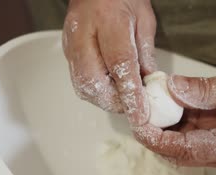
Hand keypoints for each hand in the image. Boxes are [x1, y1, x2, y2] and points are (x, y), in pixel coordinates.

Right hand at [63, 0, 156, 125]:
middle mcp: (83, 34)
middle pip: (93, 82)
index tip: (140, 114)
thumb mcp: (144, 19)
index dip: (130, 94)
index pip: (119, 65)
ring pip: (82, 86)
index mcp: (108, 20)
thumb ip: (145, 53)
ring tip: (123, 97)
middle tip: (134, 105)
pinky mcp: (66, 51)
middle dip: (115, 101)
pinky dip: (96, 91)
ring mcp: (70, 44)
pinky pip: (78, 80)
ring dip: (104, 99)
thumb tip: (149, 83)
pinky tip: (110, 87)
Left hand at [133, 63, 215, 169]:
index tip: (139, 126)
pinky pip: (194, 132)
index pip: (185, 151)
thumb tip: (170, 88)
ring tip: (150, 106)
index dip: (158, 140)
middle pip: (181, 151)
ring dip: (167, 126)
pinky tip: (168, 104)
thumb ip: (201, 91)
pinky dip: (180, 119)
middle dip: (158, 134)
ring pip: (185, 142)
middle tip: (139, 114)